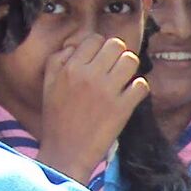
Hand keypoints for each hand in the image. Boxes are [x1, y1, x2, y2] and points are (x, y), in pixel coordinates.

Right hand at [38, 34, 147, 183]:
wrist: (66, 151)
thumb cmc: (57, 116)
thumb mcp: (48, 82)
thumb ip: (59, 58)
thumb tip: (78, 45)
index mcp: (69, 67)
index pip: (95, 39)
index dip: (100, 48)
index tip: (100, 60)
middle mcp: (88, 75)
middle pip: (117, 45)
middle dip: (118, 54)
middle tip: (115, 68)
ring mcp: (107, 91)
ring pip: (131, 60)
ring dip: (130, 69)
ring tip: (123, 80)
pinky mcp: (122, 108)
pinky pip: (141, 85)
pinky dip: (138, 89)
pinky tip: (129, 96)